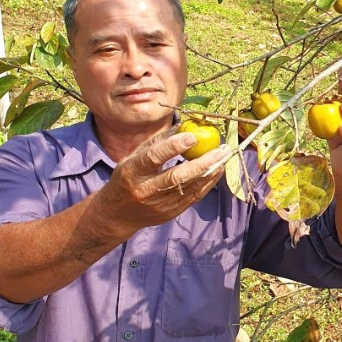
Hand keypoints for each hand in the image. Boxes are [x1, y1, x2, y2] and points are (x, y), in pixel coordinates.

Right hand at [96, 127, 227, 238]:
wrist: (117, 215)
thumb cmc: (127, 178)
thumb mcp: (133, 157)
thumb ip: (156, 142)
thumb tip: (182, 126)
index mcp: (132, 172)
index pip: (153, 158)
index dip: (173, 147)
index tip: (193, 136)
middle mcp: (145, 190)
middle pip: (176, 177)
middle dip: (202, 162)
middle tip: (221, 149)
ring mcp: (158, 205)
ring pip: (190, 188)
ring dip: (211, 171)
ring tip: (224, 156)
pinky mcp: (169, 214)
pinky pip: (193, 197)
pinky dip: (207, 183)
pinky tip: (217, 170)